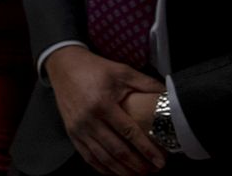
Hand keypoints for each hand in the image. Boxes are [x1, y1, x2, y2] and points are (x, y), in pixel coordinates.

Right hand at [46, 46, 166, 174]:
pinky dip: (103, 168)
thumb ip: (146, 83)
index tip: (160, 161)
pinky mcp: (71, 132)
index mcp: (103, 104)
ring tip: (139, 175)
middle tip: (152, 170)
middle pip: (117, 150)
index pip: (129, 133)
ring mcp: (78, 128)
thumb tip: (168, 95)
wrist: (63, 66)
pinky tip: (116, 172)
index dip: (146, 149)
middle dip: (137, 164)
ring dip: (122, 170)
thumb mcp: (122, 71)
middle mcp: (89, 119)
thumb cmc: (94, 69)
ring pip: (103, 157)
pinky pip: (88, 156)